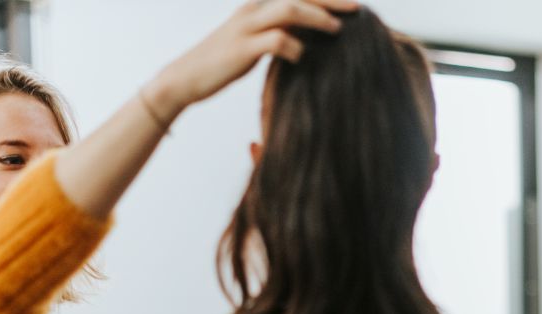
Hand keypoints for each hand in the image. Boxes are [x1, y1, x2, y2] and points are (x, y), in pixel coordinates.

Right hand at [145, 0, 357, 120]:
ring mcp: (246, 27)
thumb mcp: (251, 42)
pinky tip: (303, 57)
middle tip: (357, 8)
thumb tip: (304, 36)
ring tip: (337, 30)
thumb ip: (275, 33)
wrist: (184, 78)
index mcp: (257, 6)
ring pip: (290, 10)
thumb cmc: (221, 63)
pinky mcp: (242, 48)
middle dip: (330, 0)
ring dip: (318, 18)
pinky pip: (276, 41)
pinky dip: (295, 48)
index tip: (350, 1)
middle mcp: (253, 10)